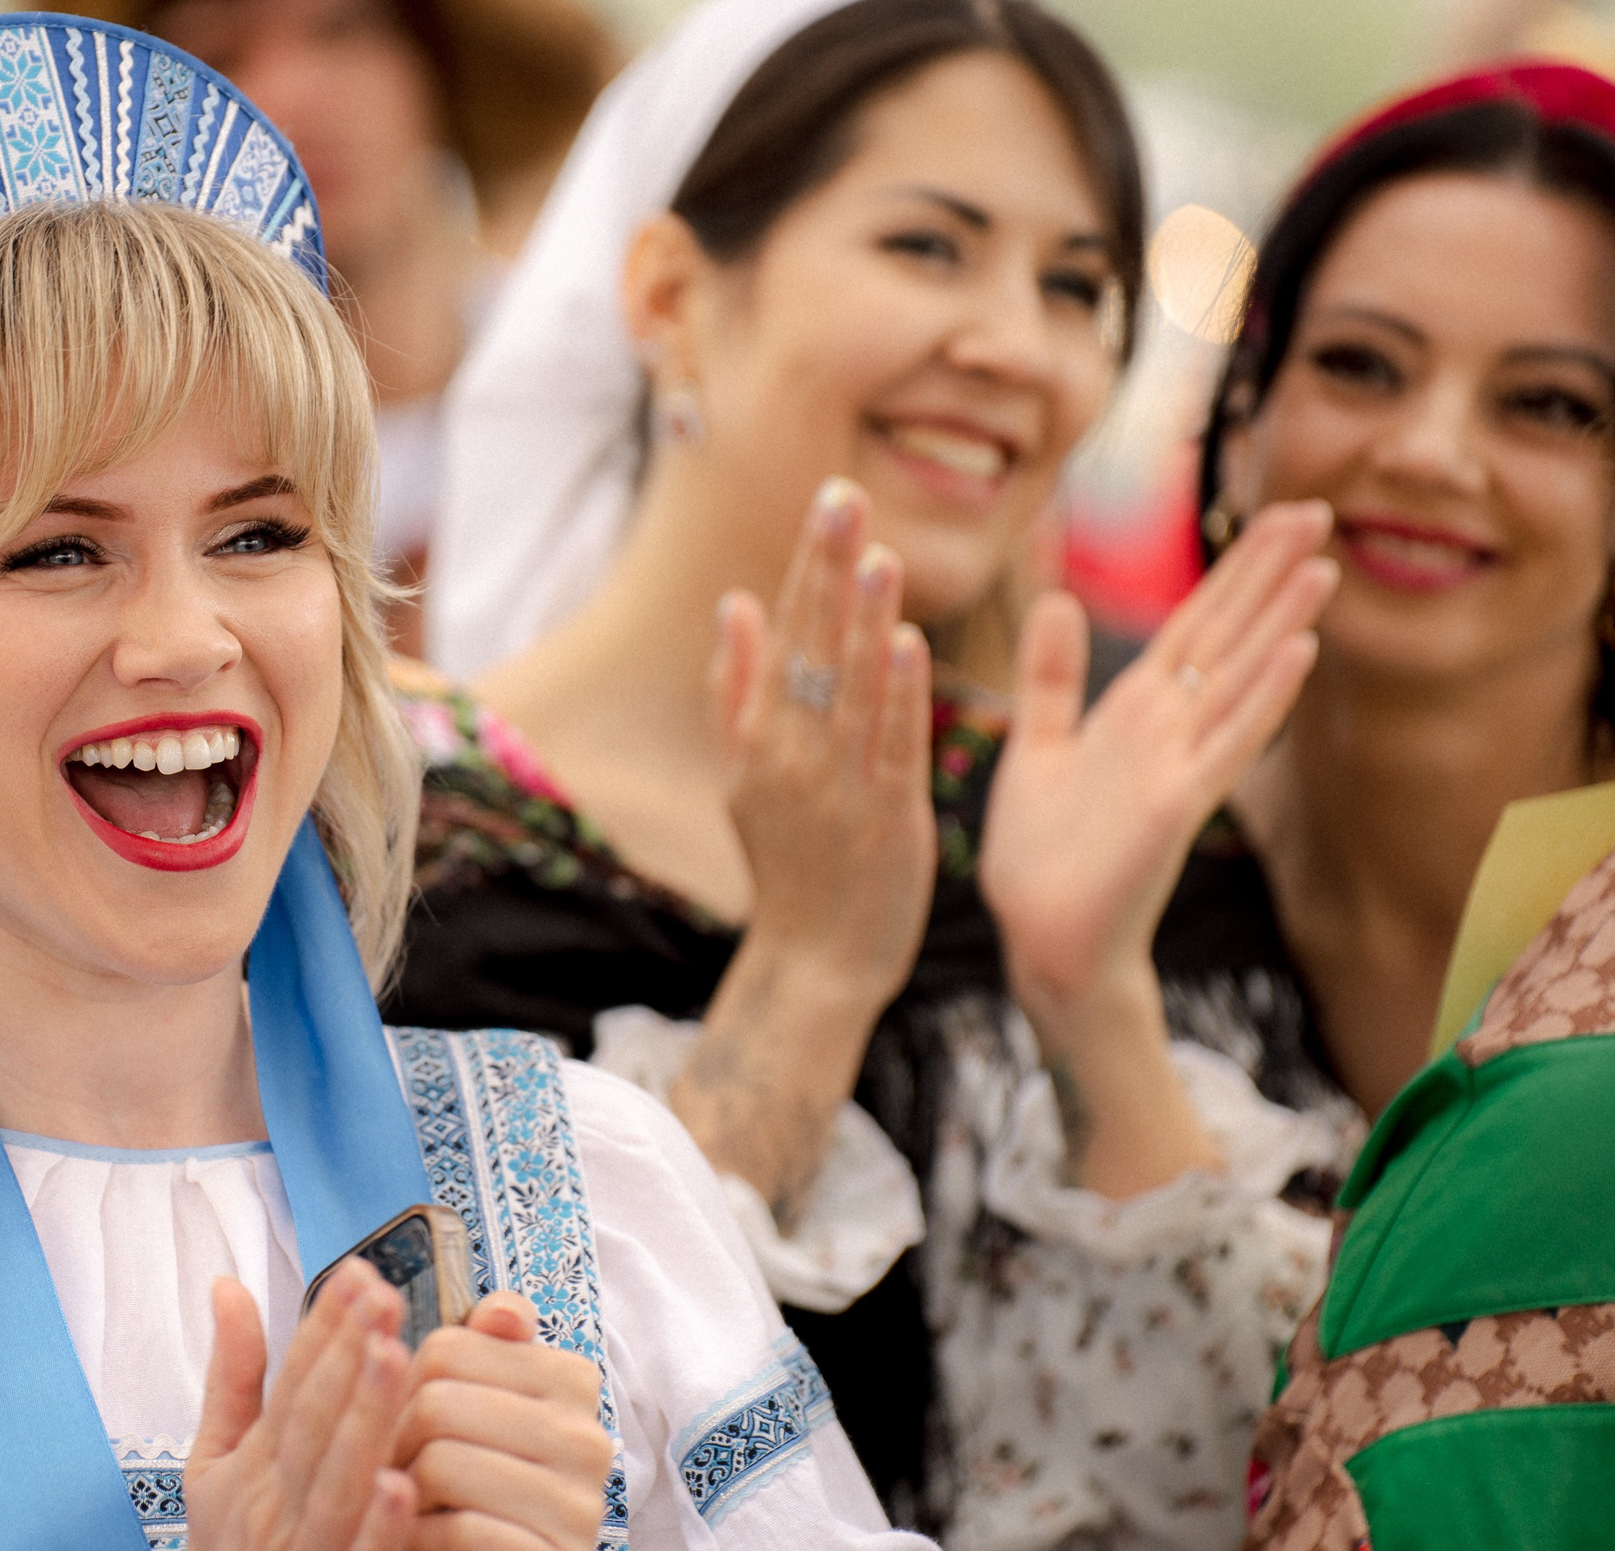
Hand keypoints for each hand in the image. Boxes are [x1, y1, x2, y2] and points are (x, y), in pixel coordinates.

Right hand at [124, 1261, 418, 1550]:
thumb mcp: (214, 1466)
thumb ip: (233, 1376)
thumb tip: (228, 1287)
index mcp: (256, 1465)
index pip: (291, 1382)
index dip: (325, 1327)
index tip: (359, 1273)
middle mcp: (277, 1506)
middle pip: (314, 1422)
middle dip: (348, 1355)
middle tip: (384, 1295)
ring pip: (338, 1485)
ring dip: (365, 1422)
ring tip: (394, 1361)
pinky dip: (377, 1531)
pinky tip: (403, 1487)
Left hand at [392, 1293, 611, 1550]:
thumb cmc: (476, 1487)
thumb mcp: (477, 1409)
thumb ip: (480, 1348)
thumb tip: (500, 1310)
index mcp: (570, 1379)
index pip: (448, 1349)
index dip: (402, 1386)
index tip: (404, 1421)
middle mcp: (588, 1438)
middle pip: (438, 1405)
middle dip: (396, 1443)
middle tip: (394, 1472)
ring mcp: (582, 1508)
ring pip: (444, 1464)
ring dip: (403, 1494)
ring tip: (406, 1507)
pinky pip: (462, 1532)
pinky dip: (421, 1540)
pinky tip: (422, 1545)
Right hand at [668, 477, 932, 1217]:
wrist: (814, 962)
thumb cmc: (788, 864)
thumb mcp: (742, 776)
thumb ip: (737, 689)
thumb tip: (735, 603)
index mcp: (759, 738)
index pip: (786, 633)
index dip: (809, 565)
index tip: (830, 498)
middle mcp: (790, 755)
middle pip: (812, 647)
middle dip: (829, 570)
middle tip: (844, 496)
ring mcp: (836, 787)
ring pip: (851, 690)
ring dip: (864, 620)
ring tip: (879, 554)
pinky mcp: (885, 819)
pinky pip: (890, 746)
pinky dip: (897, 697)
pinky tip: (908, 645)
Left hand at [982, 501, 1335, 1021]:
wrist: (1042, 939)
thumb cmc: (1043, 857)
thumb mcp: (1036, 745)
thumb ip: (1050, 676)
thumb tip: (1057, 597)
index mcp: (1134, 712)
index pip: (1195, 623)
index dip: (1235, 569)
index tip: (1277, 510)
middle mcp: (1167, 730)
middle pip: (1228, 635)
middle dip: (1268, 574)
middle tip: (1320, 507)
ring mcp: (1179, 765)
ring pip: (1240, 680)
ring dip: (1281, 625)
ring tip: (1322, 566)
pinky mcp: (1178, 804)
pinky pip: (1228, 743)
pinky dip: (1263, 698)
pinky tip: (1300, 651)